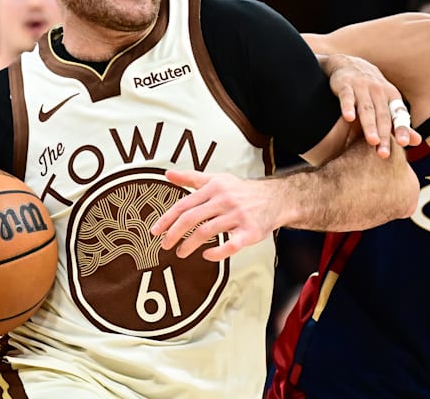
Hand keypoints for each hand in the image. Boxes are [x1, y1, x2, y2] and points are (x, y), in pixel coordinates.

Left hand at [151, 169, 277, 261]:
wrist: (275, 198)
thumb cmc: (241, 191)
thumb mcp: (217, 179)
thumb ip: (191, 178)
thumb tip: (167, 174)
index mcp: (214, 188)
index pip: (184, 205)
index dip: (167, 219)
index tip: (155, 231)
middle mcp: (224, 200)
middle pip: (191, 219)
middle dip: (174, 234)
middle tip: (165, 245)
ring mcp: (237, 216)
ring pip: (206, 232)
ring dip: (189, 245)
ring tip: (181, 252)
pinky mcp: (249, 231)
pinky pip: (230, 245)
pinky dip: (216, 252)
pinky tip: (207, 255)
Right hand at [325, 54, 421, 157]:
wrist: (349, 64)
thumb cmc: (371, 90)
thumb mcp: (387, 104)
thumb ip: (399, 124)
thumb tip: (418, 142)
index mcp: (391, 96)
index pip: (398, 115)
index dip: (402, 129)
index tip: (404, 143)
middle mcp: (378, 91)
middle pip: (382, 116)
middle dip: (384, 135)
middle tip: (384, 154)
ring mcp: (361, 87)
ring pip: (366, 109)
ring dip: (369, 125)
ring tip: (372, 140)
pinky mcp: (345, 85)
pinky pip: (347, 97)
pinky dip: (347, 107)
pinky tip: (349, 118)